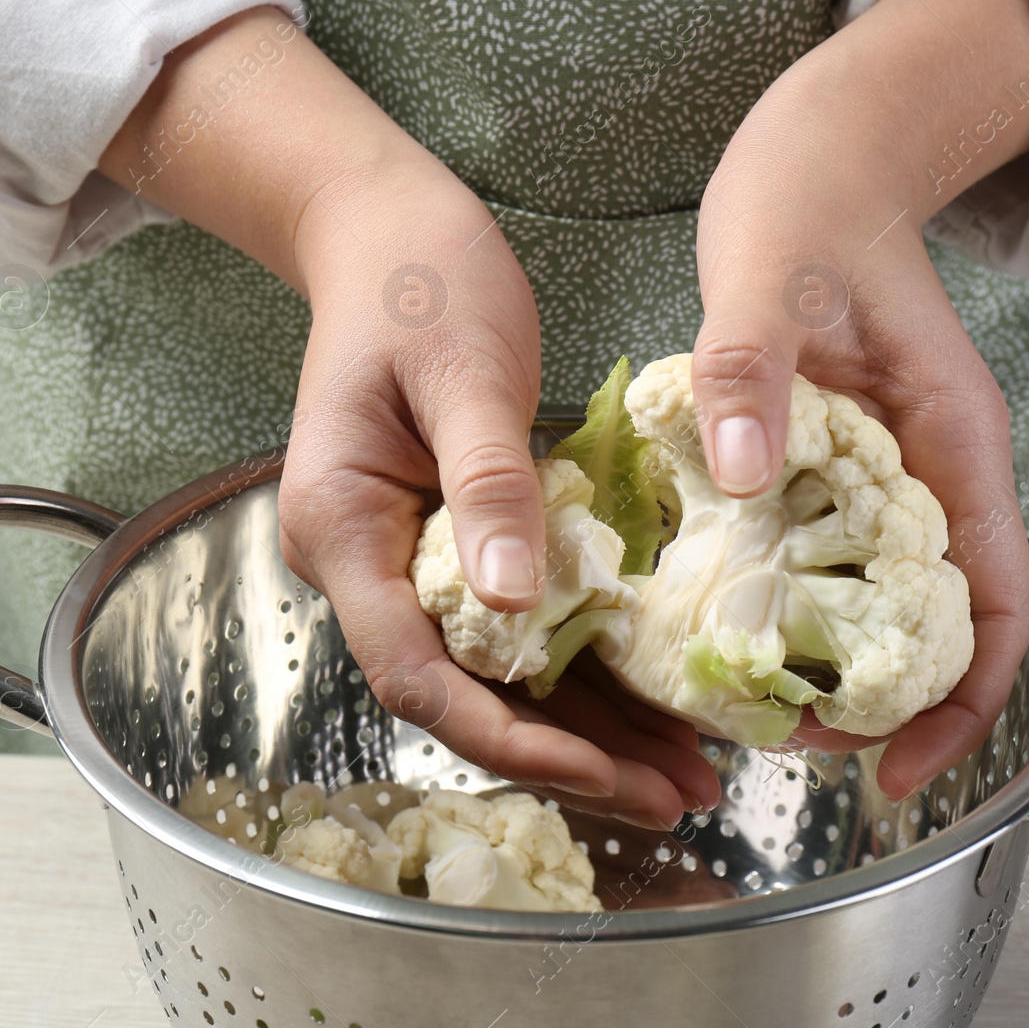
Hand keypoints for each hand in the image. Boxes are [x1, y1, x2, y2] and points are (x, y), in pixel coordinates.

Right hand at [100, 7, 717, 827]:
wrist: (388, 232)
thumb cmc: (420, 283)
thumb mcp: (463, 373)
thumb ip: (487, 485)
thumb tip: (514, 602)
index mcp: (342, 530)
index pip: (417, 674)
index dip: (512, 737)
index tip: (603, 772)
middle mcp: (365, 565)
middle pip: (463, 695)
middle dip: (567, 757)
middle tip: (676, 795)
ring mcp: (408, 561)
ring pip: (496, 677)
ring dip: (587, 730)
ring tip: (685, 772)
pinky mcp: (452, 546)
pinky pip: (518, 630)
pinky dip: (585, 672)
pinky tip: (653, 702)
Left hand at [689, 0, 1028, 799]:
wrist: (821, 154)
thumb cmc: (811, 203)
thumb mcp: (767, 279)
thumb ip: (752, 371)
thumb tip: (746, 471)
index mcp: (953, 443)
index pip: (993, 608)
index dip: (960, 705)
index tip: (898, 768)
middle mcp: (934, 471)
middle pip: (937, 627)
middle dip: (880, 702)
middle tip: (791, 740)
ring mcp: (889, 468)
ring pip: (883, 601)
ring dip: (833, 661)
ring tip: (755, 702)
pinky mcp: (840, 459)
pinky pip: (830, 556)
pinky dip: (795, 603)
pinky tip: (732, 619)